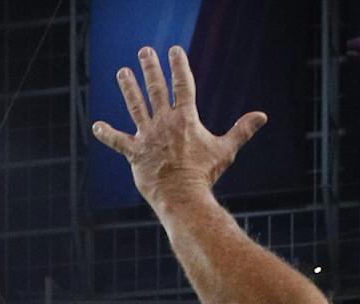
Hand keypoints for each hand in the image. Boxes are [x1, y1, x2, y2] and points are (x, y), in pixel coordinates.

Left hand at [92, 46, 266, 207]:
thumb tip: (263, 116)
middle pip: (155, 88)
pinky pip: (117, 141)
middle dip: (150, 68)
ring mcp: (148, 137)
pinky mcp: (134, 153)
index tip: (174, 50)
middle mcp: (164, 122)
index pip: (182, 84)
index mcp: (185, 118)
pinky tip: (96, 126)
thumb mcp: (226, 149)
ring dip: (128, 88)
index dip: (178, 66)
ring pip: (135, 106)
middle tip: (144, 52)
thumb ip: (242, 130)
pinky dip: (106, 134)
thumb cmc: (205, 174)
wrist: (183, 196)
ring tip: (122, 73)